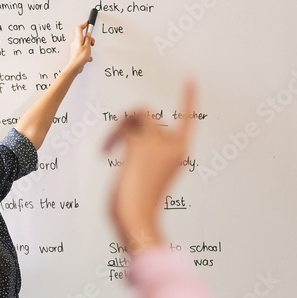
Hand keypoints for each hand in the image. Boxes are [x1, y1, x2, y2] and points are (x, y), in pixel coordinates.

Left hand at [67, 22, 94, 73]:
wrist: (74, 67)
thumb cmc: (79, 57)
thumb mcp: (87, 46)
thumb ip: (88, 39)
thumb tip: (88, 34)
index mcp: (78, 39)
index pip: (79, 28)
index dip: (84, 24)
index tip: (88, 22)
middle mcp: (76, 43)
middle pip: (83, 36)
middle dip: (89, 39)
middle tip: (92, 43)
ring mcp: (76, 48)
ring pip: (84, 44)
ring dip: (88, 47)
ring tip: (89, 51)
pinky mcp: (77, 53)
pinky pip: (83, 51)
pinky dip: (87, 54)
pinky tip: (87, 58)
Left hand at [105, 80, 196, 251]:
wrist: (136, 219)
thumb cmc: (137, 206)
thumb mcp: (144, 175)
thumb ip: (143, 152)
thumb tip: (127, 128)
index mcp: (180, 153)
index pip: (188, 120)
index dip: (189, 98)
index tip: (191, 78)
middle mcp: (174, 144)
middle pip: (149, 114)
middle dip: (127, 123)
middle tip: (112, 145)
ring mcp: (159, 143)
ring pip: (136, 114)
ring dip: (118, 127)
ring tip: (107, 149)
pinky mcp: (141, 145)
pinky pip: (124, 124)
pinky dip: (111, 137)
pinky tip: (105, 153)